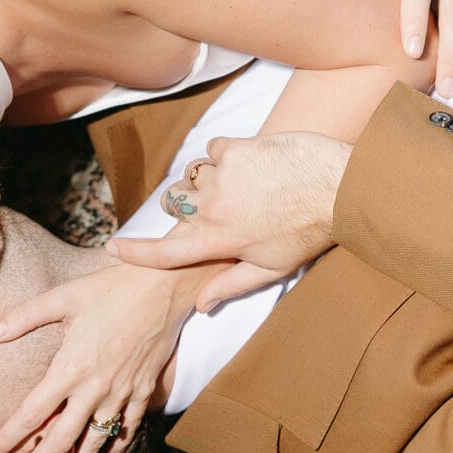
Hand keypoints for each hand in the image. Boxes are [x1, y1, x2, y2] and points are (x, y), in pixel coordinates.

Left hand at [0, 260, 199, 452]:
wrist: (164, 285)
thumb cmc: (111, 288)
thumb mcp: (63, 297)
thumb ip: (25, 317)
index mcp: (70, 367)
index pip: (33, 413)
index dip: (11, 437)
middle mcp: (95, 388)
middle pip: (63, 439)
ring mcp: (123, 392)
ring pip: (97, 440)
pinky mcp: (145, 388)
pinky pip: (129, 426)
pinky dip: (117, 445)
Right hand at [107, 131, 348, 301]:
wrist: (340, 187)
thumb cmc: (308, 232)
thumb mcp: (270, 268)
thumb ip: (230, 285)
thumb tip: (200, 304)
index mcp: (217, 241)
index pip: (164, 252)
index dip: (135, 253)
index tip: (112, 249)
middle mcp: (212, 208)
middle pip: (174, 205)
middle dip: (186, 207)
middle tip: (218, 211)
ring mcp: (222, 176)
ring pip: (195, 175)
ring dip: (210, 181)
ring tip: (244, 188)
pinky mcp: (235, 148)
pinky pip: (215, 150)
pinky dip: (227, 156)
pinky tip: (253, 166)